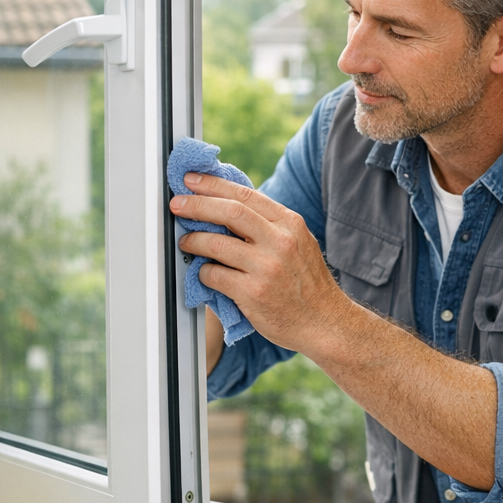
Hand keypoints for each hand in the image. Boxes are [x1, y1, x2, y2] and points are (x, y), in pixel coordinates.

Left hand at [173, 173, 497, 489]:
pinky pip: (215, 276)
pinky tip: (203, 273)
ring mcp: (267, 267)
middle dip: (196, 205)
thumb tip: (227, 206)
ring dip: (193, 240)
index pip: (246, 196)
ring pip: (216, 244)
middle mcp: (281, 241)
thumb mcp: (299, 244)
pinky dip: (203, 272)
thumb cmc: (307, 284)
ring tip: (185, 242)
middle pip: (229, 212)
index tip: (191, 180)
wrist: (326, 322)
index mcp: (291, 224)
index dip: (213, 185)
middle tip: (176, 204)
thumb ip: (269, 226)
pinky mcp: (254, 293)